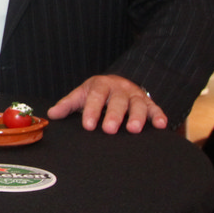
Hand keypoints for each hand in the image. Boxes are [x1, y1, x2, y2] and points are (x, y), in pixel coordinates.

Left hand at [46, 74, 165, 133]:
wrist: (118, 82)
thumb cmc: (97, 93)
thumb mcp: (82, 94)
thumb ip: (68, 104)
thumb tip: (51, 114)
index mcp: (101, 85)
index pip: (96, 97)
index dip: (92, 110)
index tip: (88, 125)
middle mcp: (120, 89)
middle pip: (118, 101)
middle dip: (114, 115)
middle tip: (110, 129)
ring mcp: (135, 95)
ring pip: (138, 104)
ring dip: (137, 116)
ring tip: (134, 130)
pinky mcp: (149, 102)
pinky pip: (155, 108)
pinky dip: (159, 116)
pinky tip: (161, 125)